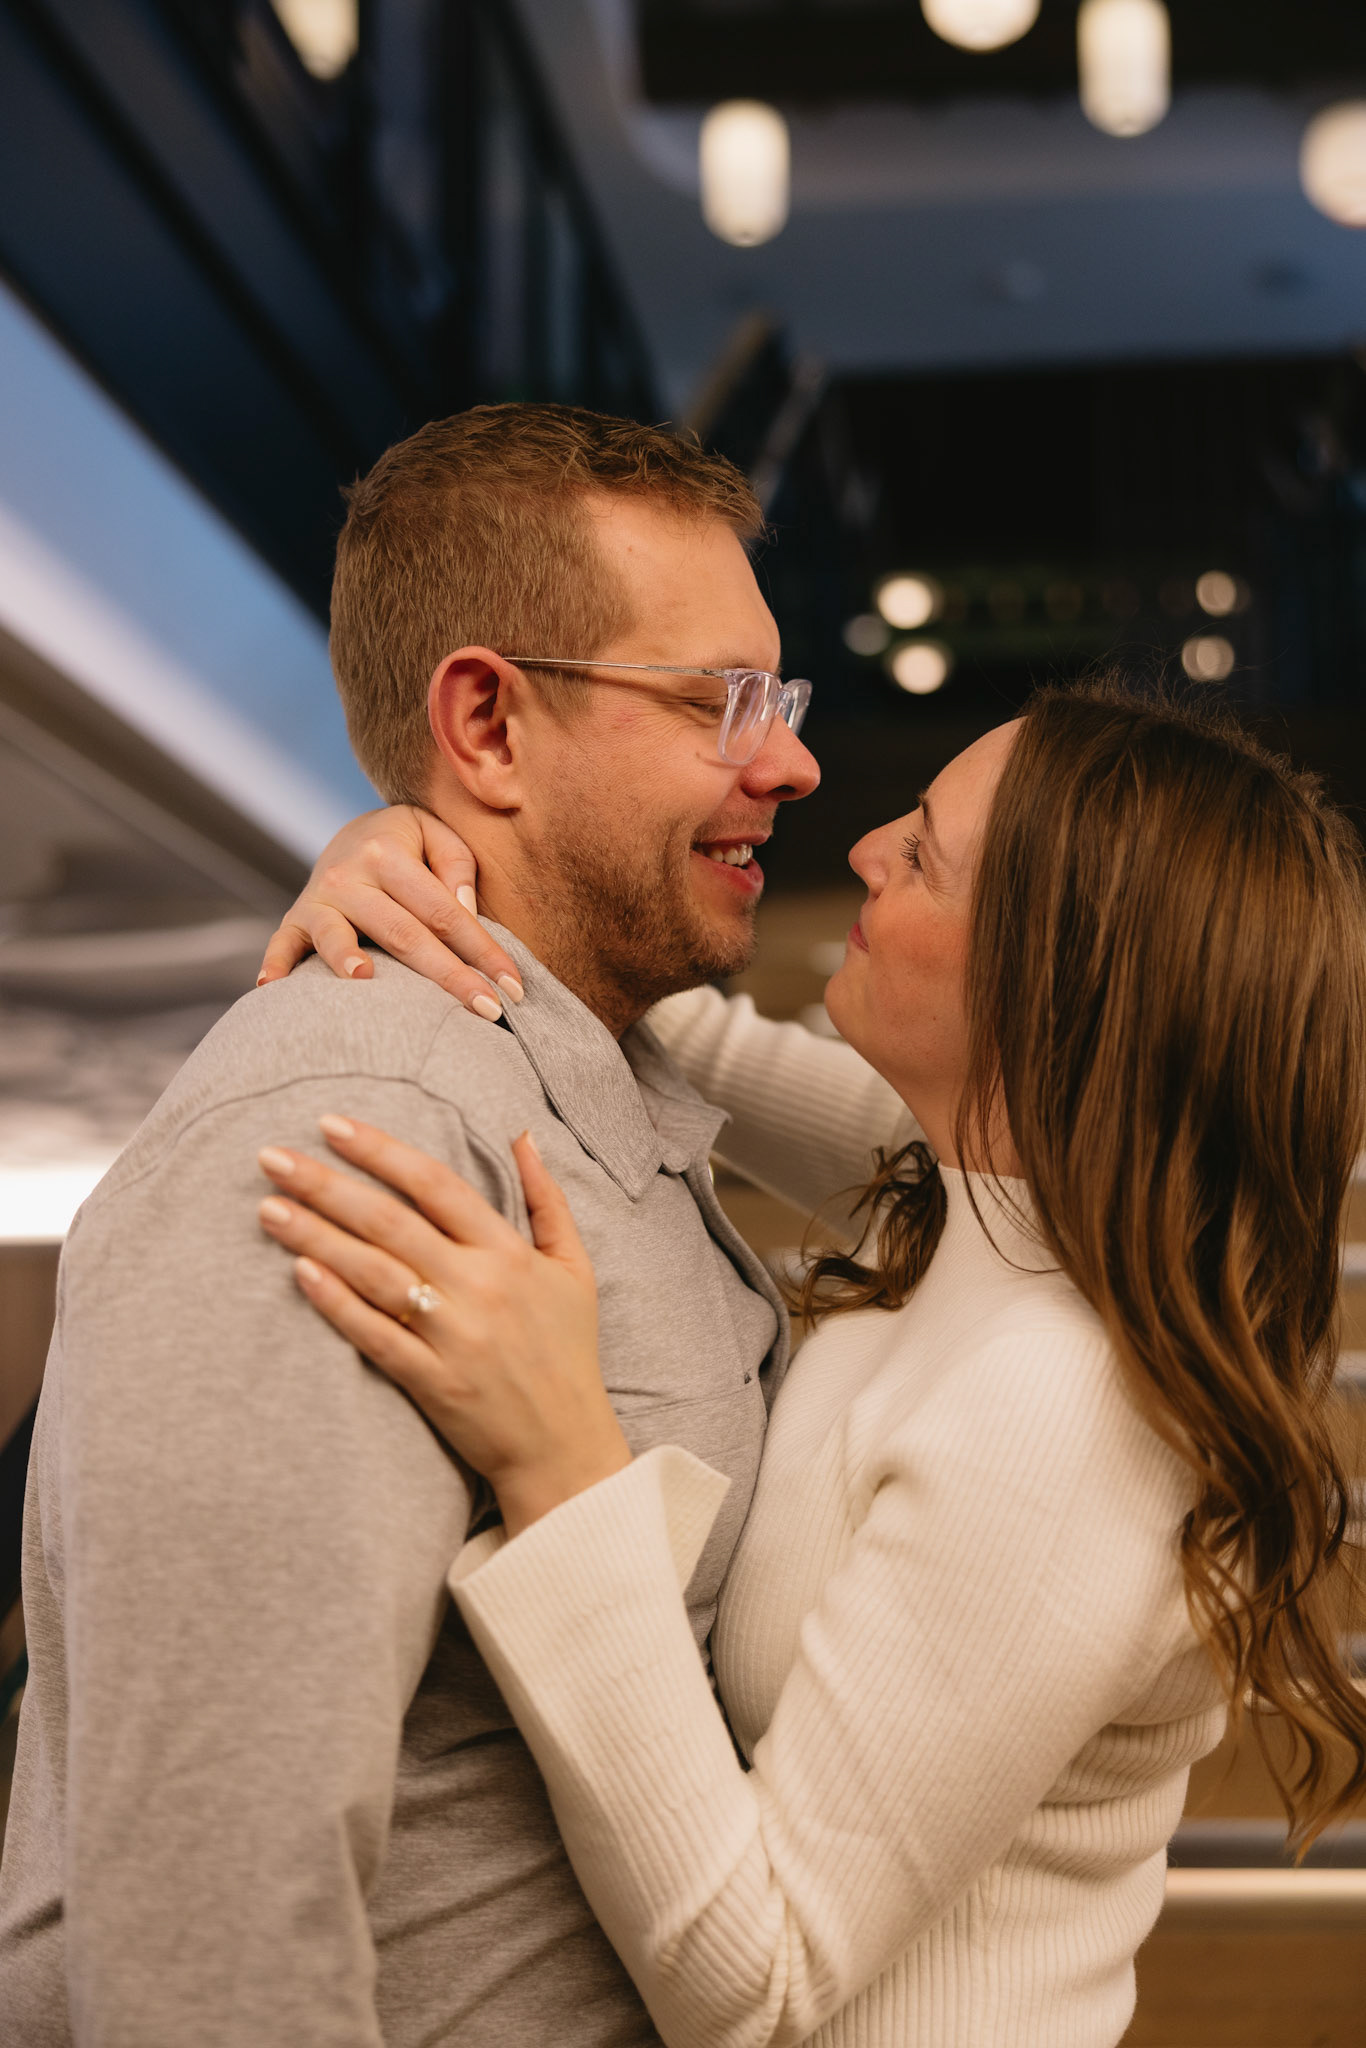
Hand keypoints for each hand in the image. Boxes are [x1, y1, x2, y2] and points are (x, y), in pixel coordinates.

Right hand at [255, 805, 524, 1018]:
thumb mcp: (438, 837)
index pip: (446, 911)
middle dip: (448, 976)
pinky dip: (274, 964)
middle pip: (403, 933)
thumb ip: (457, 868)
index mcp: (388, 853)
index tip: (514, 989)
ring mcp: (318, 899)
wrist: (351, 833)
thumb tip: (463, 911)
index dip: (484, 951)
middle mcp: (349, 874)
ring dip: (346, 959)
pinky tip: (271, 988)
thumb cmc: (410, 847)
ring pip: (337, 935)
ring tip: (367, 981)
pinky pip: (282, 943)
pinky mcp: (295, 919)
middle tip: (487, 1011)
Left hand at [256, 1117, 630, 1535]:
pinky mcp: (432, 1383)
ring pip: (373, 1273)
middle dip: (325, 1184)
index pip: (436, 1184)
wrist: (567, 1448)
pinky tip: (298, 1272)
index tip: (331, 1125)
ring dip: (315, 1236)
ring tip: (268, 1207)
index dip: (381, 1150)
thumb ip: (548, 1198)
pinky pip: (375, 1336)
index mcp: (510, 1253)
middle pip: (390, 1221)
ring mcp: (454, 1336)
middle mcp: (479, 1287)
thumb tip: (522, 1135)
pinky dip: (336, 1303)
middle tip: (271, 1156)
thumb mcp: (575, 1267)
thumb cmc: (568, 1351)